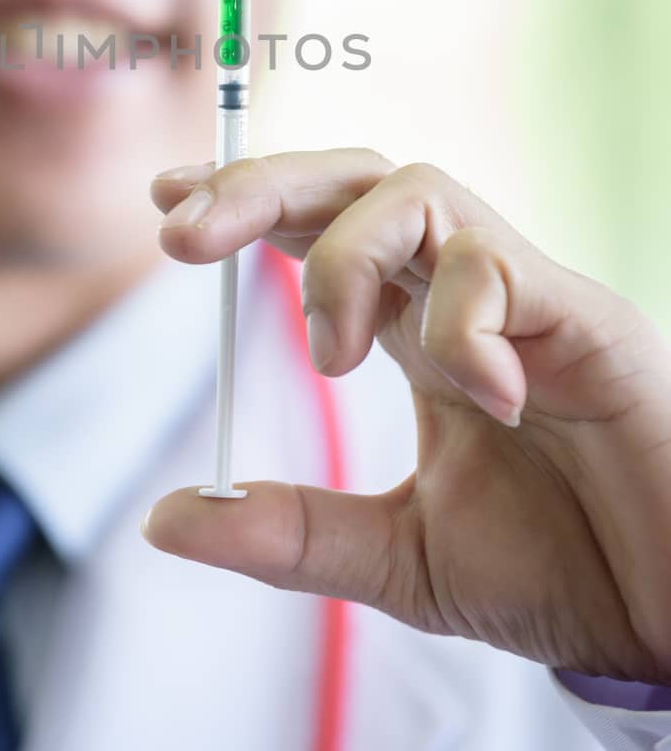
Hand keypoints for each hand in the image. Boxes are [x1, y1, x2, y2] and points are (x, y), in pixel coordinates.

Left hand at [143, 151, 670, 681]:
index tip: (165, 201)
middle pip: (355, 180)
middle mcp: (463, 295)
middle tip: (178, 230)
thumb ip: (291, 533)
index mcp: (417, 332)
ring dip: (347, 259)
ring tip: (333, 356)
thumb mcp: (399, 558)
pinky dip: (460, 322)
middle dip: (260, 186)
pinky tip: (480, 395)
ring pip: (419, 192)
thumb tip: (163, 520)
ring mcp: (527, 296)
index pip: (322, 227)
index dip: (246, 200)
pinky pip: (499, 268)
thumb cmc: (560, 570)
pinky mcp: (588, 320)